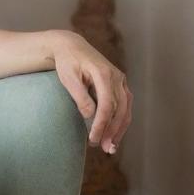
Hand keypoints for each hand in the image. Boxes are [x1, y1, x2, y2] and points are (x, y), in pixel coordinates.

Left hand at [50, 31, 131, 154]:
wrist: (71, 46)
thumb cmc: (67, 62)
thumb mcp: (68, 77)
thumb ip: (80, 96)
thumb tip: (90, 116)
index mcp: (103, 73)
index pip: (107, 104)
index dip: (102, 124)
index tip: (94, 138)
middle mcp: (116, 77)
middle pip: (120, 109)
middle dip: (112, 131)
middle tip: (104, 148)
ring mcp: (120, 80)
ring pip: (126, 109)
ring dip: (120, 129)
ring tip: (111, 147)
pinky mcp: (120, 85)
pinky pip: (125, 106)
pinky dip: (121, 121)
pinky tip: (115, 135)